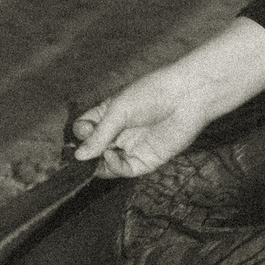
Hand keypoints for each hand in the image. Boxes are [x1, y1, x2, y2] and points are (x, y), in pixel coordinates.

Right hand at [71, 78, 217, 178]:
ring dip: (98, 164)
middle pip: (94, 149)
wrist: (186, 98)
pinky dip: (114, 167)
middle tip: (81, 157)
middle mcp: (118, 133)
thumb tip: (78, 156)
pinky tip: (111, 157)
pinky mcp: (146, 160)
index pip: (85, 129)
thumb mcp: (118, 111)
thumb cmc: (151, 94)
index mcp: (108, 114)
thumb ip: (99, 135)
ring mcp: (131, 147)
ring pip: (107, 164)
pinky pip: (125, 170)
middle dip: (86, 154)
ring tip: (96, 158)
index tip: (83, 133)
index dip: (80, 133)